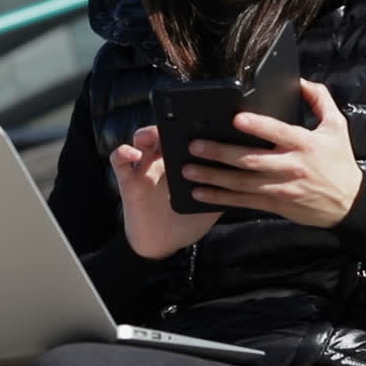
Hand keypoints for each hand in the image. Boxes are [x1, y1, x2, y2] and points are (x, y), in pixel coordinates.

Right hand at [109, 125, 221, 259]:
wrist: (161, 245)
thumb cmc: (185, 223)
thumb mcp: (209, 206)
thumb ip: (223, 191)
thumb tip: (247, 178)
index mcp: (181, 163)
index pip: (185, 137)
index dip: (191, 126)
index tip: (204, 120)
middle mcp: (162, 161)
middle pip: (163, 132)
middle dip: (169, 123)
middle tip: (178, 123)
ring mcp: (144, 168)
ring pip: (140, 140)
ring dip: (145, 133)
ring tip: (152, 136)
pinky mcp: (128, 180)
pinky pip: (119, 161)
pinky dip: (122, 153)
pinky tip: (133, 154)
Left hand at [181, 78, 363, 227]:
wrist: (348, 204)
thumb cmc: (339, 161)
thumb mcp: (337, 127)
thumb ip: (320, 100)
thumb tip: (300, 80)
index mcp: (305, 144)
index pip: (279, 132)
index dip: (258, 126)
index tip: (236, 119)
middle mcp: (291, 166)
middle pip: (251, 160)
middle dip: (220, 153)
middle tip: (195, 146)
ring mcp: (280, 188)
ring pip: (242, 183)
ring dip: (213, 177)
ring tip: (188, 170)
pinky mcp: (274, 204)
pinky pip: (243, 202)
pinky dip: (220, 198)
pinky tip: (200, 194)